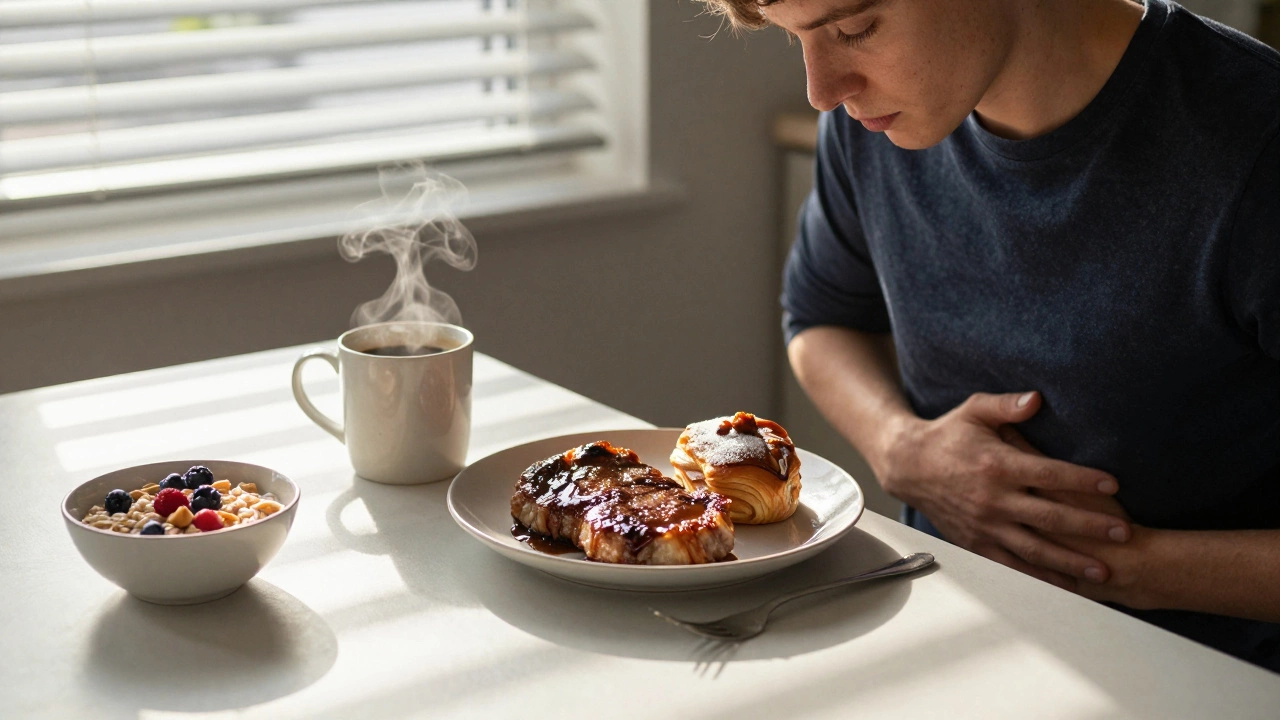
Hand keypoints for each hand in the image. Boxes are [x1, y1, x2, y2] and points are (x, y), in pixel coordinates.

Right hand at [877, 391, 1130, 589]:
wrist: (908, 467)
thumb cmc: (947, 435)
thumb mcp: (974, 410)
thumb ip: (1007, 405)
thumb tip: (1038, 399)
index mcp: (997, 465)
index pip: (1049, 475)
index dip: (1083, 480)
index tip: (1113, 485)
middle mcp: (993, 499)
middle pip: (1051, 517)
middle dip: (1090, 527)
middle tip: (1123, 534)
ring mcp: (984, 526)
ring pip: (1035, 549)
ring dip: (1071, 562)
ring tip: (1103, 572)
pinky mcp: (976, 542)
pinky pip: (1012, 565)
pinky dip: (1038, 577)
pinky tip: (1063, 585)